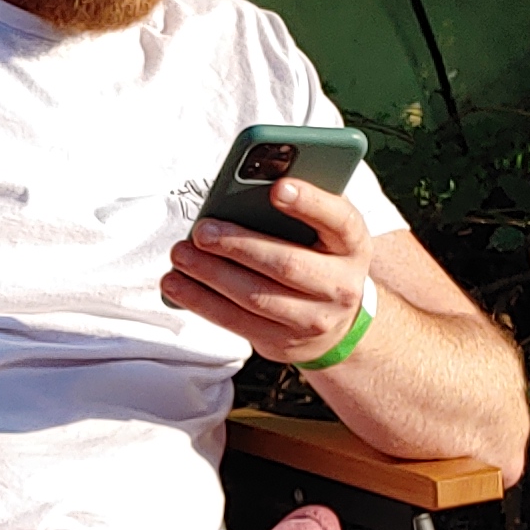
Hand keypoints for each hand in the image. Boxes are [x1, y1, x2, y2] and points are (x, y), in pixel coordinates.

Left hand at [163, 179, 371, 364]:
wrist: (337, 321)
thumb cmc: (320, 257)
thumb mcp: (323, 229)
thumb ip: (299, 208)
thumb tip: (245, 187)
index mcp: (352, 244)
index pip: (339, 220)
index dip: (310, 203)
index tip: (277, 188)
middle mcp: (340, 285)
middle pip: (287, 265)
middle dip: (239, 246)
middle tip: (202, 231)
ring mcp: (313, 320)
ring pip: (257, 297)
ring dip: (211, 275)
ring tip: (181, 254)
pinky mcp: (282, 343)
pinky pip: (236, 322)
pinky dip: (201, 301)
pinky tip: (176, 284)